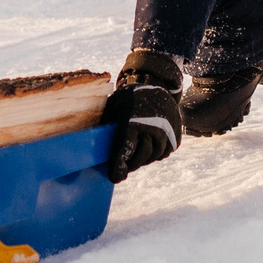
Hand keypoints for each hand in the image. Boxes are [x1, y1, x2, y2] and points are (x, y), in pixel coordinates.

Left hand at [101, 48, 182, 181]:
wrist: (156, 85)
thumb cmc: (128, 98)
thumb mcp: (114, 105)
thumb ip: (106, 123)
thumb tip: (87, 141)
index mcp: (133, 120)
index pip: (125, 148)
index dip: (119, 165)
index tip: (115, 177)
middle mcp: (152, 127)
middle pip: (140, 157)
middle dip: (130, 165)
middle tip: (123, 168)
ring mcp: (167, 132)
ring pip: (153, 156)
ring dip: (143, 160)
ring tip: (135, 157)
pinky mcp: (176, 135)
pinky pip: (164, 153)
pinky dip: (155, 154)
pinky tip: (148, 149)